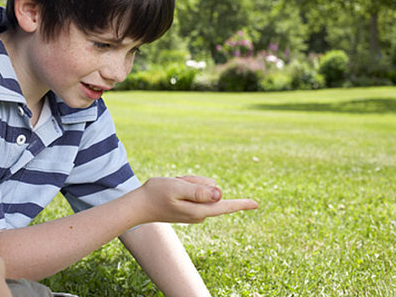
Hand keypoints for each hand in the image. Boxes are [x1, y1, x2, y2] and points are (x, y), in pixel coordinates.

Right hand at [133, 176, 257, 224]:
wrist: (139, 205)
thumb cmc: (156, 194)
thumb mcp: (178, 187)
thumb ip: (199, 191)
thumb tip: (220, 194)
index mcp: (199, 211)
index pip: (224, 206)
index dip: (241, 204)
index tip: (256, 204)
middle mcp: (200, 214)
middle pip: (211, 189)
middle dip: (196, 182)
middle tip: (177, 185)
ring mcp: (195, 212)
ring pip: (202, 188)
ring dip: (189, 183)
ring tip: (174, 188)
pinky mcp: (190, 209)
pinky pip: (195, 191)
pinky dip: (184, 186)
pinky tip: (172, 191)